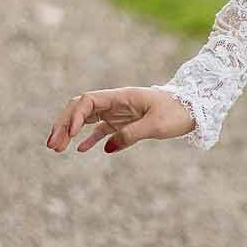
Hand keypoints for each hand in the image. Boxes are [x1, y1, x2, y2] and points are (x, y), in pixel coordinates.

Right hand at [46, 86, 196, 154]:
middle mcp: (115, 102)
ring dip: (70, 132)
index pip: (87, 101)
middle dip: (63, 125)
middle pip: (80, 108)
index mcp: (121, 96)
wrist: (195, 108)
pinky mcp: (124, 122)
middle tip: (52, 145)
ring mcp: (118, 112)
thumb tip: (106, 149)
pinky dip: (89, 138)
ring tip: (56, 149)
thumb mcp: (156, 126)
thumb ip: (131, 135)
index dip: (75, 116)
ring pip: (86, 119)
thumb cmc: (177, 112)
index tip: (71, 135)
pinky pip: (101, 129)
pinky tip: (80, 150)